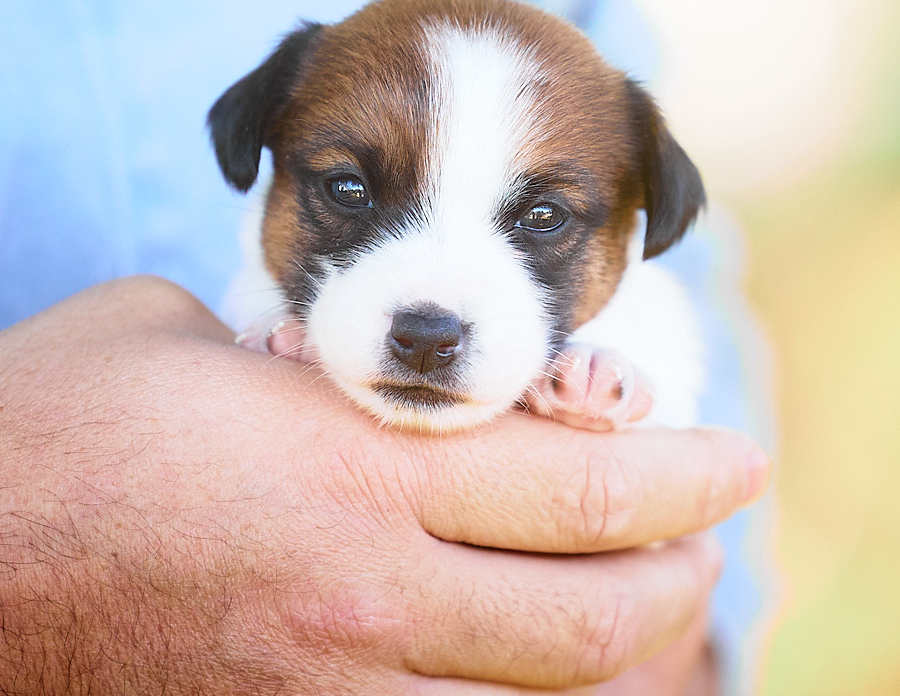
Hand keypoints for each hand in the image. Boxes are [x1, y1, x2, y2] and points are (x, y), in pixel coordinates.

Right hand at [0, 277, 767, 692]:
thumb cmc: (66, 416)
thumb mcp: (199, 340)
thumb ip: (308, 359)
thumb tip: (361, 366)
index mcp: (354, 465)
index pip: (584, 486)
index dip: (686, 476)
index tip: (735, 457)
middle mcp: (364, 589)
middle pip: (592, 612)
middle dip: (682, 573)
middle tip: (711, 537)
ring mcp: (325, 684)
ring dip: (616, 653)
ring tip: (647, 604)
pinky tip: (525, 666)